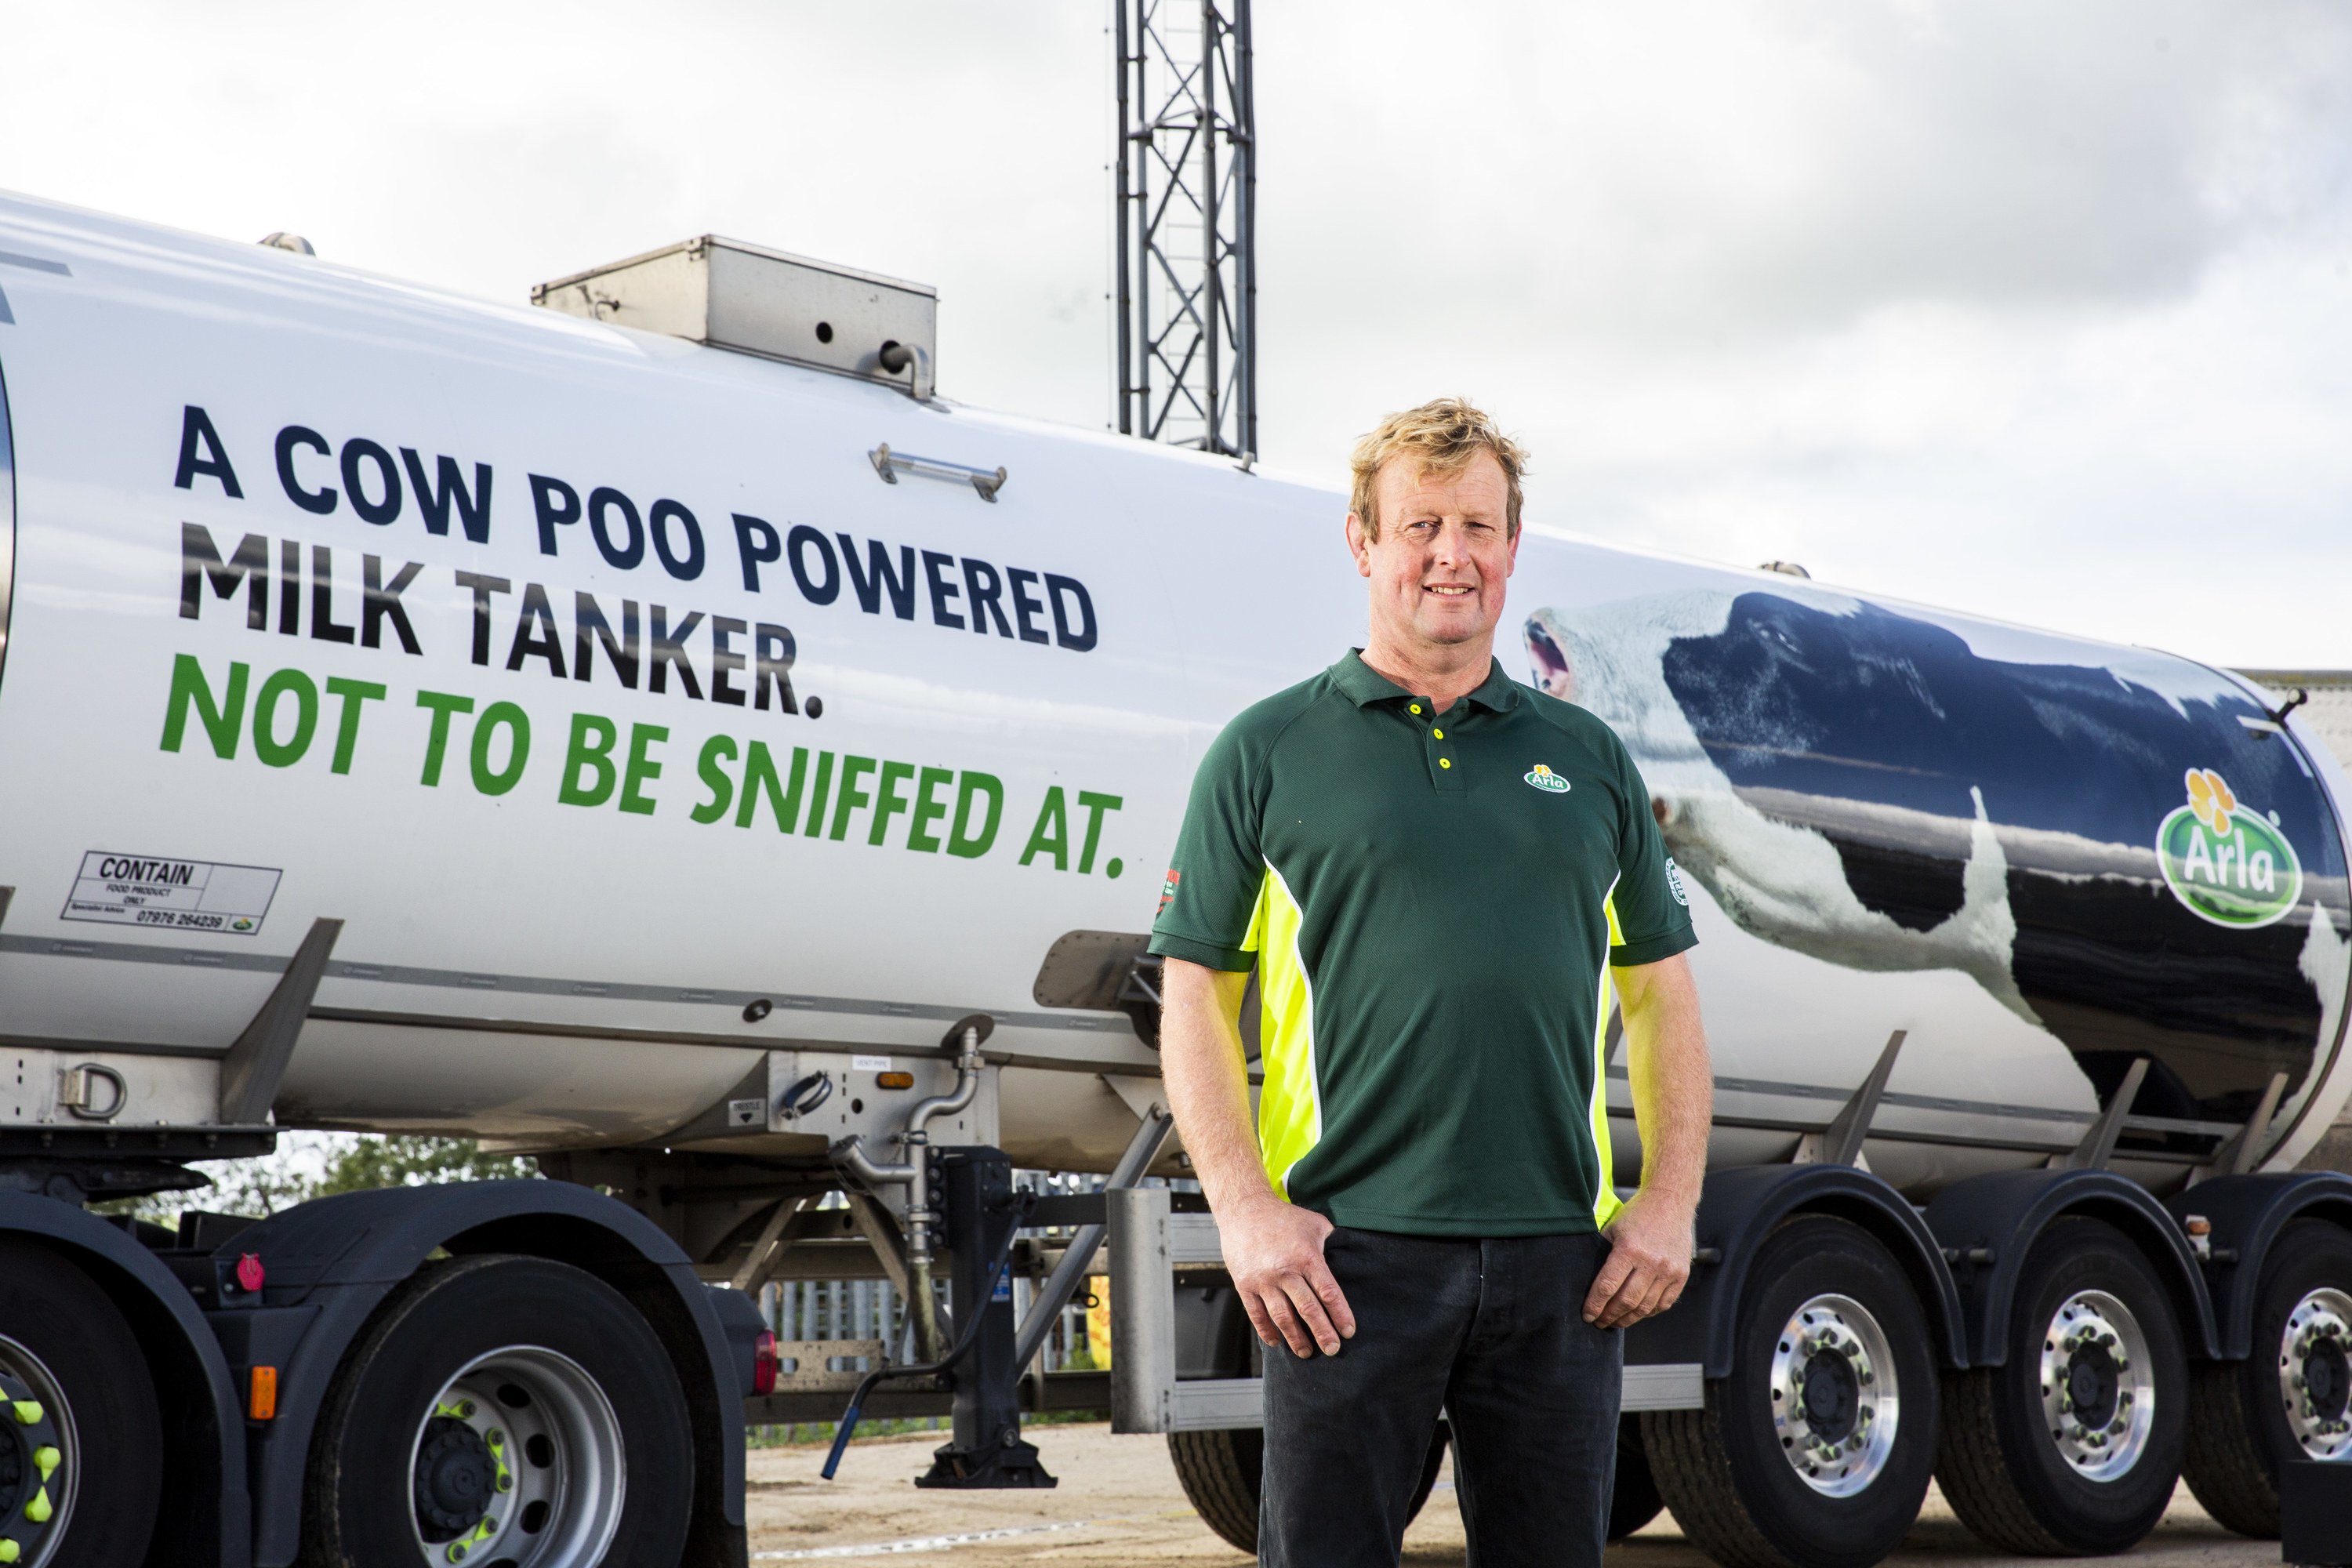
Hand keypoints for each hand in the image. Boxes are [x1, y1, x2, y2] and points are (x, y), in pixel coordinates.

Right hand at [1217, 1194, 1355, 1356]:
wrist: (1244, 1208)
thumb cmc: (1283, 1217)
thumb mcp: (1315, 1223)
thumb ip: (1333, 1242)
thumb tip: (1351, 1256)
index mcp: (1306, 1256)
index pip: (1328, 1291)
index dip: (1340, 1314)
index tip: (1349, 1331)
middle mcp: (1285, 1270)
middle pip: (1308, 1309)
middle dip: (1323, 1332)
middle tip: (1333, 1349)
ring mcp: (1263, 1279)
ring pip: (1282, 1316)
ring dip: (1296, 1338)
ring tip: (1306, 1353)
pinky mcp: (1245, 1284)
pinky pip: (1256, 1313)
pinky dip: (1267, 1330)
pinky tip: (1276, 1341)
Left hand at [1585, 1190, 1695, 1328]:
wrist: (1670, 1201)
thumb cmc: (1638, 1214)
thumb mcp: (1613, 1228)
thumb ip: (1602, 1253)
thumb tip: (1588, 1279)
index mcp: (1628, 1249)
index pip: (1607, 1286)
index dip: (1595, 1305)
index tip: (1588, 1316)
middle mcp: (1650, 1262)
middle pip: (1626, 1301)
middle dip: (1609, 1316)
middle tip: (1600, 1322)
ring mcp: (1668, 1270)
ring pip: (1645, 1307)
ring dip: (1628, 1318)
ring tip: (1616, 1321)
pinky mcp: (1681, 1275)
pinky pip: (1664, 1303)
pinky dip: (1649, 1312)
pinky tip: (1637, 1313)